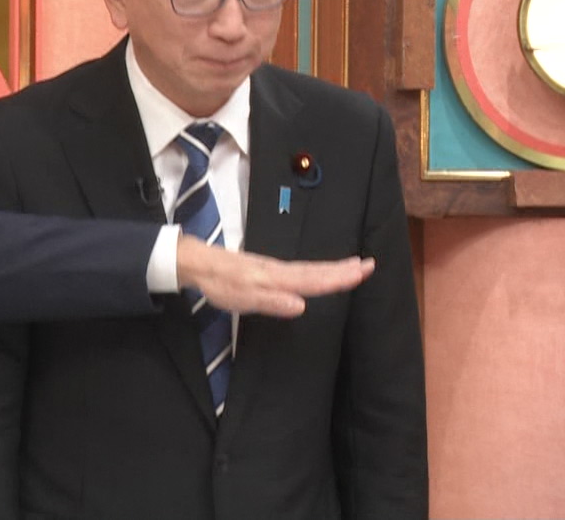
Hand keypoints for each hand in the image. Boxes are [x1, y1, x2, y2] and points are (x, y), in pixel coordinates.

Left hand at [175, 234, 374, 316]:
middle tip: (370, 265)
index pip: (314, 281)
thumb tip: (302, 306)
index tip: (363, 272)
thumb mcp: (242, 298)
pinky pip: (300, 269)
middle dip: (343, 270)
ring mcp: (274, 268)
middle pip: (316, 272)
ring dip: (333, 268)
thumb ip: (272, 302)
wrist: (199, 264)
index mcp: (277, 280)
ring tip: (355, 265)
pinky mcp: (268, 269)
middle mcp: (280, 271)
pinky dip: (316, 269)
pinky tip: (320, 271)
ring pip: (310, 269)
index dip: (339, 279)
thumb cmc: (220, 284)